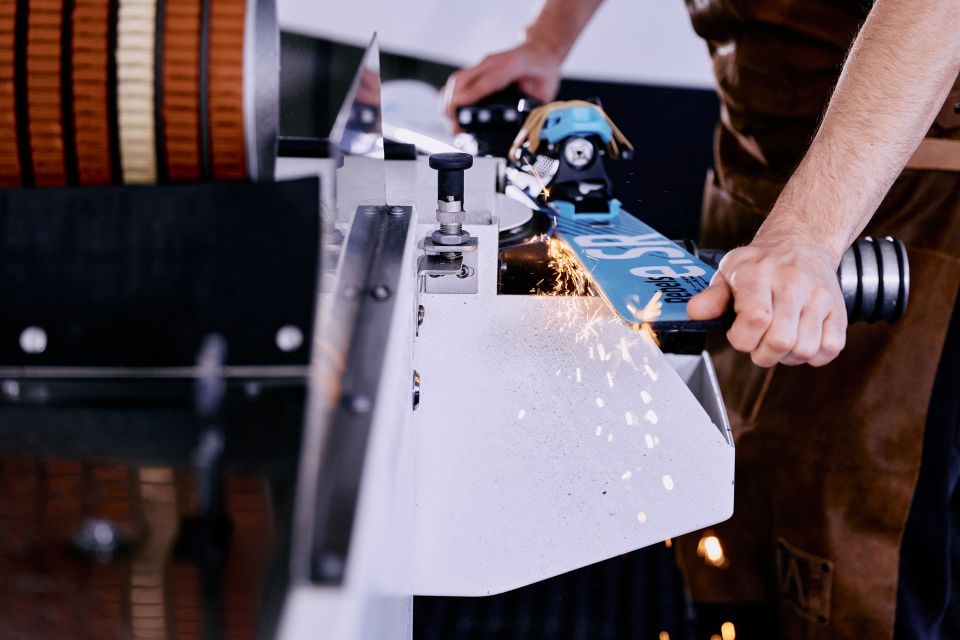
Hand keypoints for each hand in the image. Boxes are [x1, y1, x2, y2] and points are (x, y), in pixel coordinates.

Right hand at [442, 42, 561, 124]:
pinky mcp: (477, 70)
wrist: (540, 50)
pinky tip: (451, 110)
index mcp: (512, 65)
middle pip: (463, 80)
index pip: (488, 81)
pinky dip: (451, 96)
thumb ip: (536, 108)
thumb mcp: (547, 89)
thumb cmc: (542, 68)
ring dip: (449, 101)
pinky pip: (458, 81)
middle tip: (456, 125)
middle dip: (454, 104)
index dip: (472, 94)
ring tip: (452, 121)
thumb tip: (527, 129)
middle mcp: (493, 62)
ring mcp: (483, 64)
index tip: (460, 106)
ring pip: (457, 80)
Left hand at [687, 233, 847, 366]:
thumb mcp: (728, 272)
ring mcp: (819, 296)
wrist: (801, 242)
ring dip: (786, 356)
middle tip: (758, 341)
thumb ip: (712, 297)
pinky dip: (813, 356)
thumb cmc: (759, 264)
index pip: (756, 319)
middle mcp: (792, 283)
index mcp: (759, 274)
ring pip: (805, 349)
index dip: (742, 339)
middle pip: (780, 341)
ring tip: (778, 340)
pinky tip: (800, 340)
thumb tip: (695, 312)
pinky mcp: (839, 309)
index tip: (738, 334)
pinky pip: (830, 349)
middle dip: (762, 353)